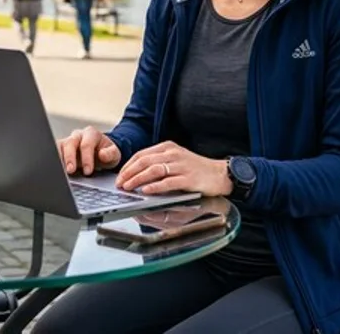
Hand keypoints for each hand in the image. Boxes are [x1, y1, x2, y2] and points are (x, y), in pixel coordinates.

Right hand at [57, 126, 120, 175]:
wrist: (101, 152)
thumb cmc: (107, 153)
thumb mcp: (115, 154)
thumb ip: (111, 153)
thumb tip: (102, 154)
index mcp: (91, 134)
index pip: (86, 144)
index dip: (86, 158)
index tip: (88, 171)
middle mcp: (78, 135)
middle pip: (70, 143)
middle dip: (70, 158)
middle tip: (71, 171)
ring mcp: (68, 141)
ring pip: (59, 146)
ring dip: (58, 159)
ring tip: (59, 171)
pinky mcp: (61, 149)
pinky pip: (53, 152)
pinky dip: (54, 161)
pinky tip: (55, 171)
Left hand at [115, 141, 231, 196]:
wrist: (220, 174)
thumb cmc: (196, 169)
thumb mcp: (175, 159)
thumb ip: (158, 162)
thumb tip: (136, 173)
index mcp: (168, 147)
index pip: (141, 154)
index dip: (128, 165)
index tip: (119, 175)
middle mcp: (173, 154)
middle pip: (145, 161)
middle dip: (129, 173)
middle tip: (120, 183)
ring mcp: (181, 166)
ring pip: (154, 170)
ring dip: (138, 179)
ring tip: (128, 187)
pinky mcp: (188, 178)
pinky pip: (168, 182)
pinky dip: (155, 186)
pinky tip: (146, 190)